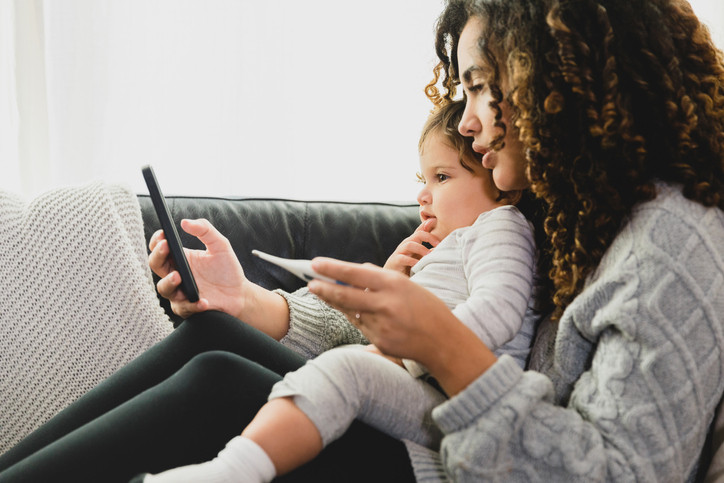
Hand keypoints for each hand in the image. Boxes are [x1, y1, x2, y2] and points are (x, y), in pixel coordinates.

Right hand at [148, 218, 248, 318]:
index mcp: (180, 258)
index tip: (164, 235)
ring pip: (163, 288)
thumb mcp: (220, 245)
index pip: (159, 248)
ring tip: (178, 276)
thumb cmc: (227, 270)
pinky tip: (203, 301)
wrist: (239, 294)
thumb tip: (185, 222)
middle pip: (155, 265)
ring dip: (168, 282)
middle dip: (158, 256)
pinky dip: (193, 305)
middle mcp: (176, 274)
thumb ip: (205, 230)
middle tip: (166, 248)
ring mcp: (179, 292)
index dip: (157, 241)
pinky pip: (184, 307)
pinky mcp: (188, 307)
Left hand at [308, 258, 496, 395]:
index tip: (315, 263)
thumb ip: (381, 278)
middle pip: (345, 294)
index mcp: (393, 284)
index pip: (355, 273)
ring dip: (335, 302)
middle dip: (324, 287)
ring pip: (349, 311)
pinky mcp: (379, 341)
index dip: (332, 268)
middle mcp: (385, 304)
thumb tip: (358, 269)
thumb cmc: (427, 309)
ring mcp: (381, 324)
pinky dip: (354, 317)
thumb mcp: (408, 286)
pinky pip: (360, 326)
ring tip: (321, 293)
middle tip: (309, 282)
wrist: (444, 342)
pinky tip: (349, 310)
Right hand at [383, 219, 439, 275]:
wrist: (394, 275)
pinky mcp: (395, 261)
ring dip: (421, 249)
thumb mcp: (420, 255)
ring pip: (409, 245)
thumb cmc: (409, 264)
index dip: (430, 226)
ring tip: (428, 256)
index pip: (422, 230)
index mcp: (413, 241)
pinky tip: (418, 265)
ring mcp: (400, 251)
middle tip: (438, 245)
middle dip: (429, 237)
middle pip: (418, 234)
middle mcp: (407, 243)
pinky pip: (403, 258)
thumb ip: (428, 250)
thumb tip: (438, 247)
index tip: (440, 228)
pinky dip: (412, 261)